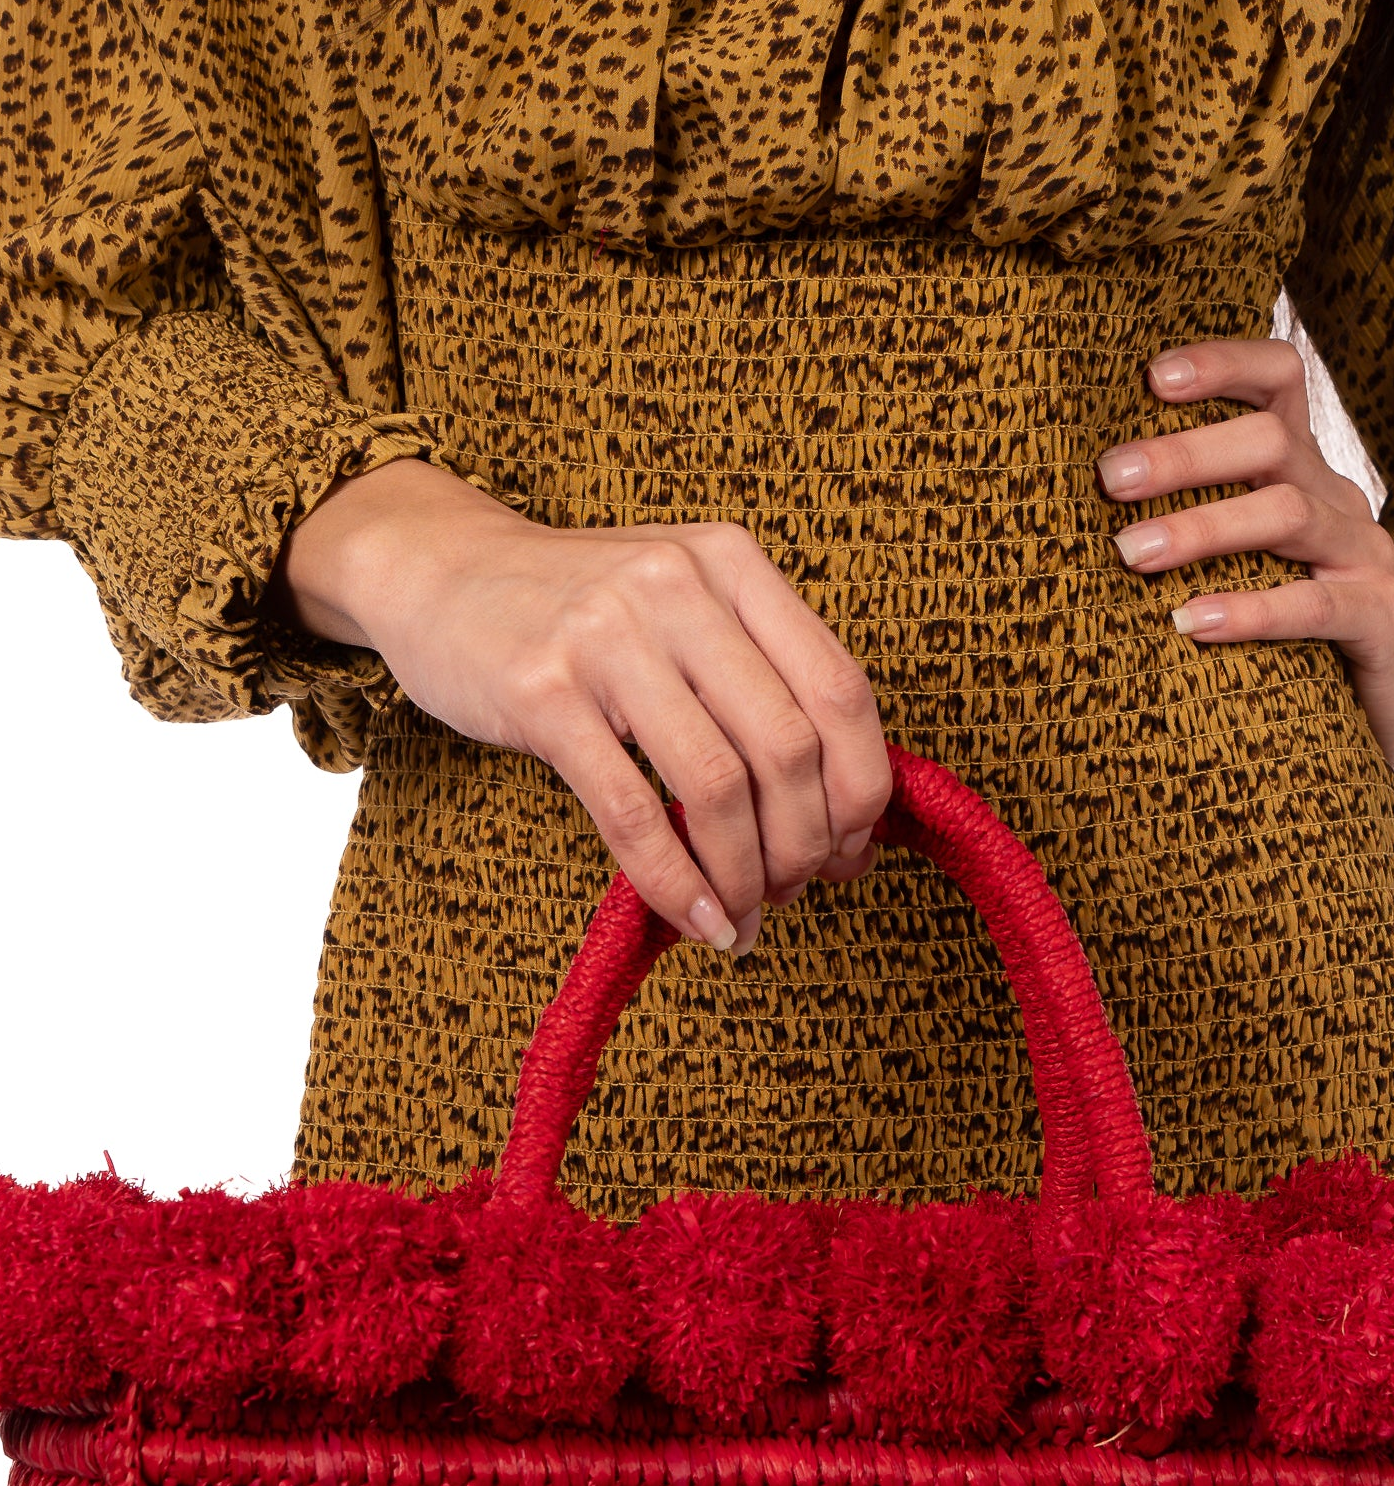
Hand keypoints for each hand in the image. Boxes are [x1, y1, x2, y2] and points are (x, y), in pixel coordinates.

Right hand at [273, 460, 890, 952]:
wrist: (438, 569)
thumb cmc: (577, 610)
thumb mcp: (683, 606)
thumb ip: (758, 678)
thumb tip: (842, 811)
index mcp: (734, 564)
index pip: (841, 690)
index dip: (861, 790)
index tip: (853, 851)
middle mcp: (680, 588)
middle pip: (788, 748)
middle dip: (805, 846)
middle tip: (792, 892)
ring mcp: (608, 636)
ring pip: (719, 786)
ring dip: (745, 875)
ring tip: (743, 915)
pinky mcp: (543, 693)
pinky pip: (632, 813)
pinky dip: (677, 884)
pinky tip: (698, 921)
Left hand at [1096, 338, 1393, 774]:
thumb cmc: (1302, 626)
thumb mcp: (1254, 559)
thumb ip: (1203, 520)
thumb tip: (1092, 505)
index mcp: (1306, 470)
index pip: (1278, 379)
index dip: (1222, 364)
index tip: (1152, 378)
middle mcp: (1338, 498)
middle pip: (1270, 440)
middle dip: (1184, 455)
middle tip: (1111, 480)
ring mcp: (1366, 556)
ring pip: (1286, 513)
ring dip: (1202, 527)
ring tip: (1131, 553)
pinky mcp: (1380, 618)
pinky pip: (1313, 606)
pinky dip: (1250, 610)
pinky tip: (1192, 622)